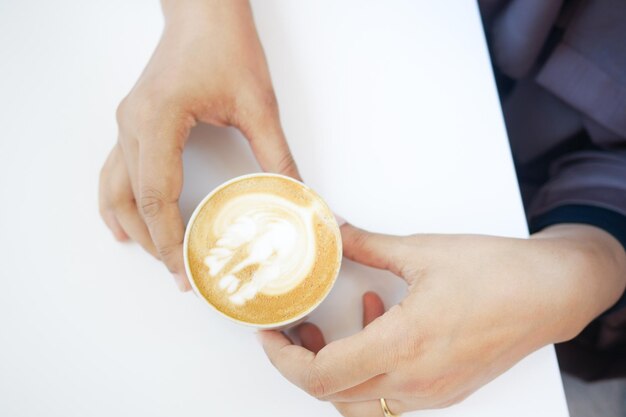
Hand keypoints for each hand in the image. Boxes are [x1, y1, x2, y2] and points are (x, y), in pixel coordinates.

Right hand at [99, 0, 298, 290]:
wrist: (204, 10)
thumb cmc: (226, 45)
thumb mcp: (258, 105)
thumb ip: (279, 156)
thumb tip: (300, 197)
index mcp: (160, 120)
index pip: (156, 196)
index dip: (169, 240)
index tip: (187, 270)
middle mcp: (134, 124)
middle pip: (132, 201)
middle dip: (155, 243)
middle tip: (182, 275)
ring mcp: (128, 122)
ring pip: (115, 189)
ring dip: (133, 227)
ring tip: (158, 257)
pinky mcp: (133, 120)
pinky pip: (113, 170)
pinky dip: (118, 202)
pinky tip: (124, 222)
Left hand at [260, 223, 625, 415]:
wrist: (552, 294)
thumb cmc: (496, 273)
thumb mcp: (422, 251)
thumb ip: (367, 243)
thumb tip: (332, 230)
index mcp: (402, 346)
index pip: (318, 375)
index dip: (282, 358)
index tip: (269, 333)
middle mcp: (413, 382)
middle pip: (330, 394)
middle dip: (300, 362)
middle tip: (293, 325)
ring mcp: (430, 394)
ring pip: (357, 400)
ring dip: (334, 368)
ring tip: (336, 321)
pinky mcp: (443, 392)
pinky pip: (387, 395)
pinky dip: (367, 368)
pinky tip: (378, 320)